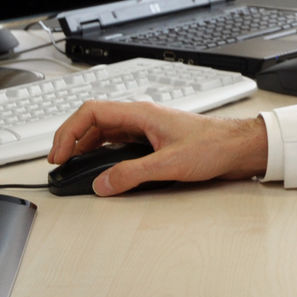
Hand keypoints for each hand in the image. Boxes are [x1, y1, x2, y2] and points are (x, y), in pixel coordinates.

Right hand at [48, 101, 267, 194]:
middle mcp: (141, 118)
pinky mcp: (153, 141)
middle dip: (72, 140)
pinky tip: (101, 167)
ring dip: (86, 147)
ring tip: (74, 166)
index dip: (68, 131)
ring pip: (105, 132)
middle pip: (94, 121)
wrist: (237, 147)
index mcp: (141, 114)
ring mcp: (146, 129)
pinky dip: (103, 154)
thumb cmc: (213, 145)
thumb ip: (133, 174)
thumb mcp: (169, 164)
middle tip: (60, 163)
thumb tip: (103, 184)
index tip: (59, 153)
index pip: (91, 112)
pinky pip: (119, 143)